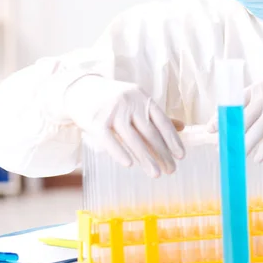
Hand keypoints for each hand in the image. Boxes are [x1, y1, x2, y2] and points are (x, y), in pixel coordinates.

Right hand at [64, 76, 184, 177]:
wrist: (81, 89)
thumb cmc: (113, 99)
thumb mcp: (136, 102)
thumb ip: (155, 115)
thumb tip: (181, 127)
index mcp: (142, 97)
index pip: (162, 120)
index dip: (172, 139)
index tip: (181, 155)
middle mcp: (129, 102)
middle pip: (149, 132)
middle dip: (162, 153)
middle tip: (172, 170)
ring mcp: (112, 110)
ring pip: (132, 138)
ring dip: (146, 158)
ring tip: (156, 174)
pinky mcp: (96, 120)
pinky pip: (109, 140)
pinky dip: (120, 152)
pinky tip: (130, 165)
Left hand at [207, 77, 262, 162]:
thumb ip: (259, 109)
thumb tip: (236, 130)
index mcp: (262, 85)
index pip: (236, 100)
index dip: (221, 115)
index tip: (210, 130)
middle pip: (244, 115)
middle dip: (231, 134)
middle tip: (221, 149)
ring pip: (258, 127)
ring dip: (246, 144)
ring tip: (236, 156)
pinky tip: (258, 158)